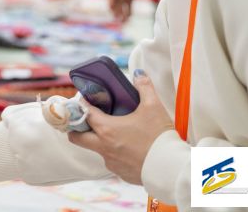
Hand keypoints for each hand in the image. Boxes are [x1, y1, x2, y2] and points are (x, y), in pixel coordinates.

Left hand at [67, 70, 173, 184]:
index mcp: (106, 129)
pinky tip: (130, 149)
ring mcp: (111, 162)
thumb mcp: (153, 107)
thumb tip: (139, 74)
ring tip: (116, 134)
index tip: (84, 100)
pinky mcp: (120, 173)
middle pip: (77, 139)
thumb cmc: (159, 136)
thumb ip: (144, 87)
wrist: (170, 168)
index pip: (85, 114)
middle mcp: (103, 147)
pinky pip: (113, 162)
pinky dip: (117, 155)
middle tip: (86, 121)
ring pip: (97, 150)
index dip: (82, 105)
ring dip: (101, 142)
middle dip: (77, 129)